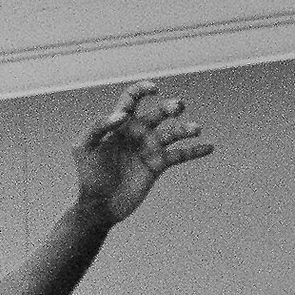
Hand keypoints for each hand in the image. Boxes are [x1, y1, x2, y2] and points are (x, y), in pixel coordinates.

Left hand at [74, 80, 212, 224]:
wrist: (98, 205)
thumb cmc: (88, 175)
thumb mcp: (84, 148)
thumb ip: (99, 127)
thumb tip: (122, 116)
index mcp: (120, 125)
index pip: (132, 98)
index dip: (142, 89)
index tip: (153, 89)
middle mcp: (138, 133)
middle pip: (159, 112)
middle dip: (170, 107)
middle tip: (177, 108)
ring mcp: (149, 148)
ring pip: (173, 132)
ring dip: (187, 128)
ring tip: (195, 129)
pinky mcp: (158, 165)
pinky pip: (180, 155)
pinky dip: (195, 151)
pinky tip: (209, 147)